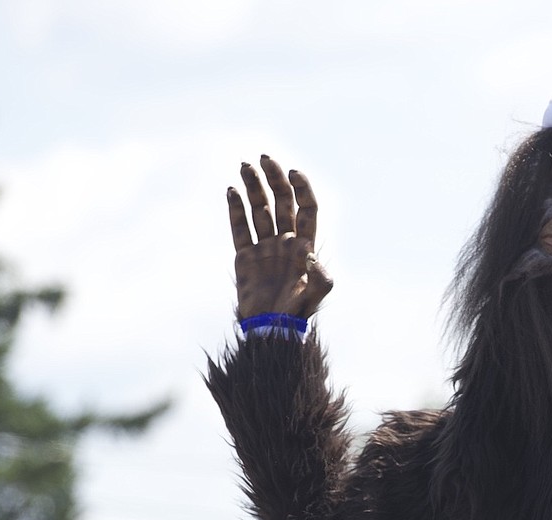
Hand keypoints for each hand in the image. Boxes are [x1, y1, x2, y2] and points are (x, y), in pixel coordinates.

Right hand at [227, 155, 332, 319]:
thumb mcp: (316, 294)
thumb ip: (319, 274)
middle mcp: (285, 241)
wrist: (271, 328)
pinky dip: (235, 210)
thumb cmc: (297, 312)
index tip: (292, 173)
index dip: (301, 188)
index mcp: (304, 245)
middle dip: (275, 178)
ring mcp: (265, 247)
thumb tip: (308, 250)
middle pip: (282, 201)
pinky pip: (240, 228)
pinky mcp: (246, 257)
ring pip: (259, 209)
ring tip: (245, 166)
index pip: (306, 208)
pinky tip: (232, 191)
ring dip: (254, 187)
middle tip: (265, 159)